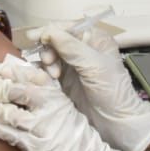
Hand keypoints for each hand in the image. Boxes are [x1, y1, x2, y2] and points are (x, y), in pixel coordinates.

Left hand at [0, 58, 141, 150]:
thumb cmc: (72, 132)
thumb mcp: (63, 105)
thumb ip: (46, 90)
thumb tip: (19, 74)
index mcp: (56, 94)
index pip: (31, 76)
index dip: (11, 70)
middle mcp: (49, 108)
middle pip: (17, 92)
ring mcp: (41, 128)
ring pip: (10, 113)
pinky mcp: (34, 147)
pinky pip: (9, 135)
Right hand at [33, 26, 149, 150]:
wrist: (116, 123)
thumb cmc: (111, 91)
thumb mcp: (94, 66)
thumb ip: (71, 47)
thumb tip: (50, 31)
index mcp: (95, 39)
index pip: (68, 27)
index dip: (50, 30)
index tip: (34, 37)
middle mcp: (83, 49)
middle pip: (57, 40)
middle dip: (49, 48)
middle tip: (48, 62)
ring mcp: (74, 65)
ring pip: (51, 54)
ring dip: (47, 61)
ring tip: (52, 74)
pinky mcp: (66, 80)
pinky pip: (49, 70)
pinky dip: (45, 72)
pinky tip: (49, 80)